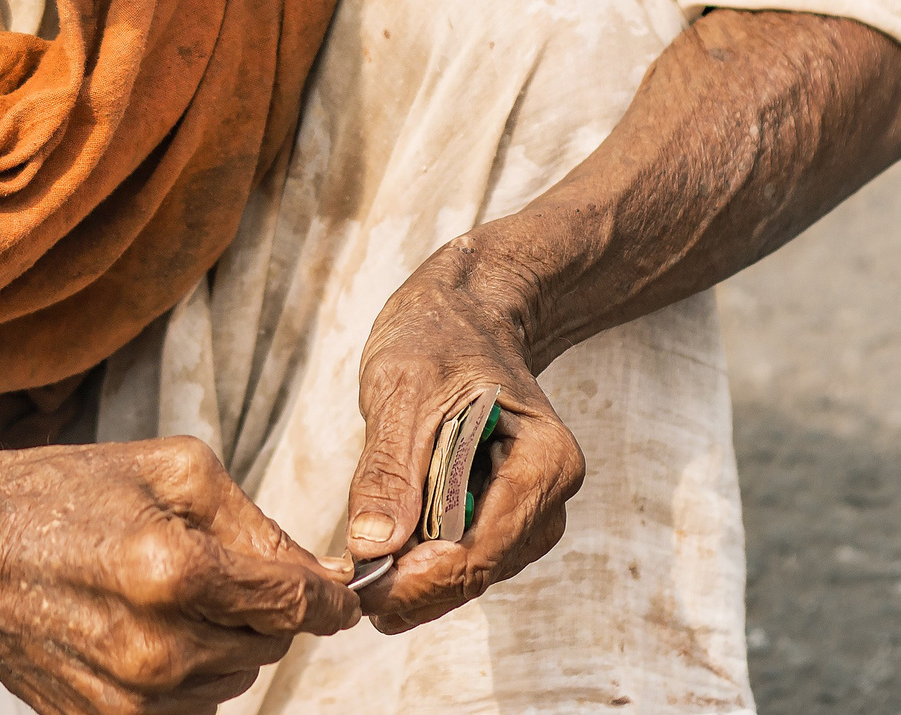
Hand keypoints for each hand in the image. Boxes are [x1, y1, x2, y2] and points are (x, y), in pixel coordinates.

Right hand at [0, 436, 358, 712]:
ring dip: (223, 640)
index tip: (340, 593)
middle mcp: (157, 647)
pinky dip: (188, 672)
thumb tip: (324, 576)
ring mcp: (131, 697)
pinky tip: (146, 629)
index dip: (329, 598)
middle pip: (267, 645)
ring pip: (234, 681)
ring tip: (167, 593)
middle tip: (215, 567)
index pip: (294, 603)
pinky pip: (191, 708)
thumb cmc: (64, 495)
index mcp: (173, 570)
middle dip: (262, 608)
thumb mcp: (171, 470)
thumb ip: (257, 522)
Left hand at [341, 242, 584, 632]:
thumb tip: (373, 546)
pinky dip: (423, 560)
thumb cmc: (439, 335)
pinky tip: (383, 553)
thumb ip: (389, 469)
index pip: (483, 550)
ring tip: (359, 571)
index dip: (421, 580)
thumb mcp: (403, 387)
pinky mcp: (503, 512)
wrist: (465, 310)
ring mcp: (530, 508)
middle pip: (479, 569)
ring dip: (417, 579)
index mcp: (545, 460)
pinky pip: (464, 553)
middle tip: (350, 590)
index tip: (363, 588)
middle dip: (415, 586)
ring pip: (471, 571)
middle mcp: (549, 494)